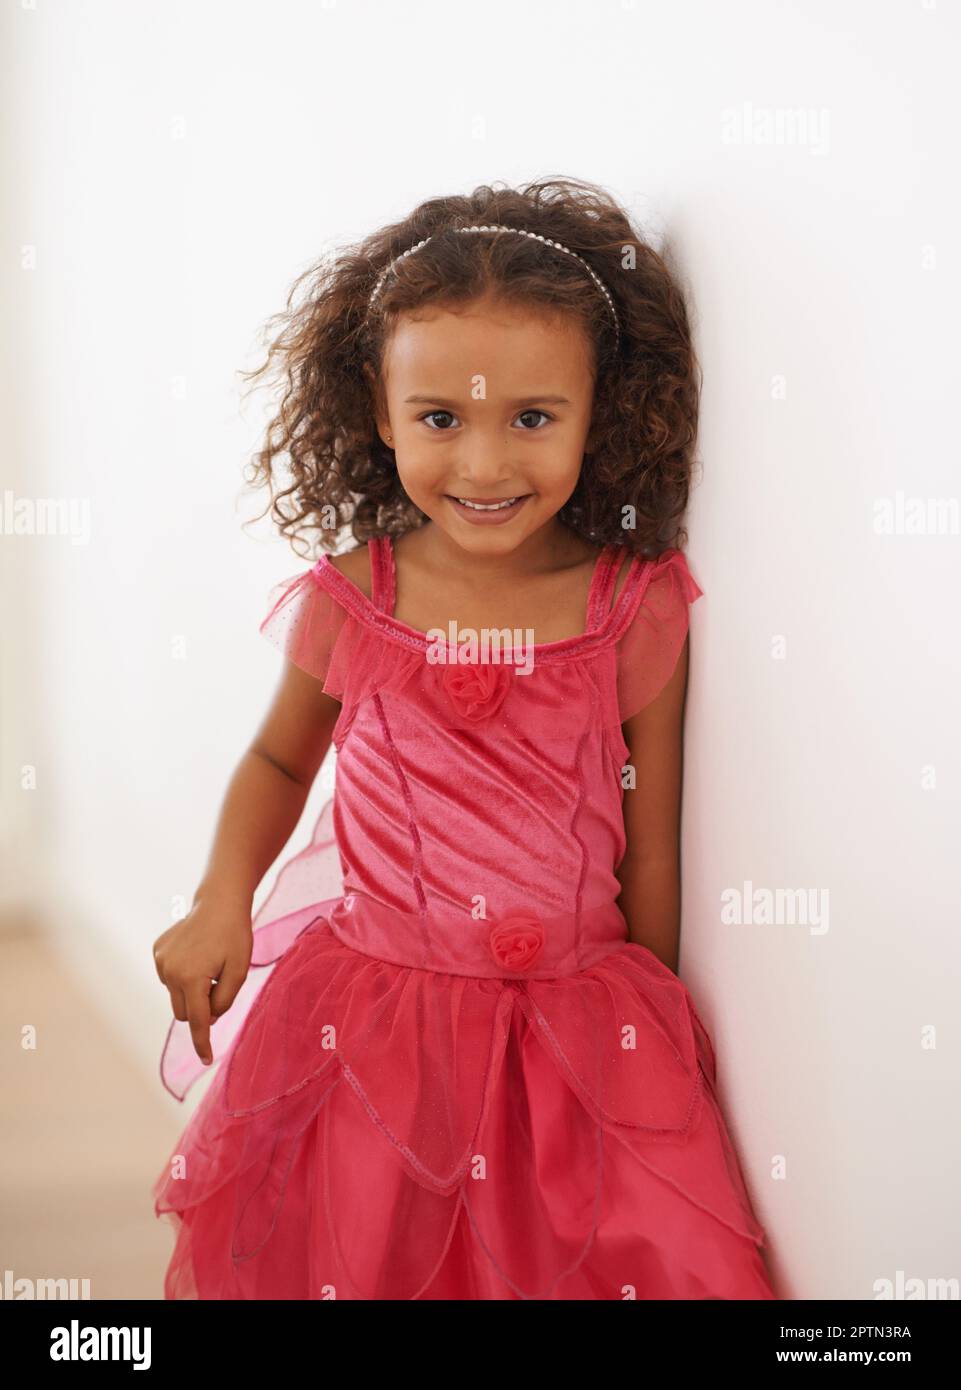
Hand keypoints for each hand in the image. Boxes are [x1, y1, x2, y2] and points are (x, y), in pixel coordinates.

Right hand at [152, 890, 253, 1065]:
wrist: (219, 903)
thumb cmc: (234, 936)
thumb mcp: (239, 971)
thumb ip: (224, 1000)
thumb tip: (207, 1018)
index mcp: (192, 978)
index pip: (197, 1021)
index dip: (203, 1042)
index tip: (206, 1060)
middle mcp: (170, 972)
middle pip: (184, 1011)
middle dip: (201, 1009)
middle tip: (220, 985)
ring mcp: (161, 961)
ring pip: (176, 996)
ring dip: (192, 991)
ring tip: (208, 965)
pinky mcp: (157, 952)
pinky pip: (170, 978)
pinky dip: (183, 976)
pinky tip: (195, 956)